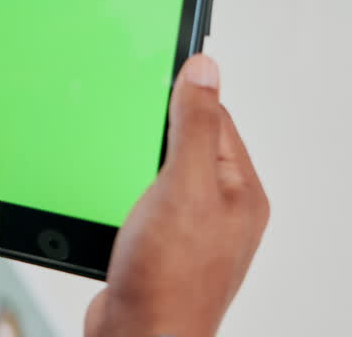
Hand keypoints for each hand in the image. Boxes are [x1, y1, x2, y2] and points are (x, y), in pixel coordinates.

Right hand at [85, 55, 267, 336]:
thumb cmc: (169, 281)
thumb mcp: (183, 185)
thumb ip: (194, 125)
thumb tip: (205, 70)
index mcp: (240, 191)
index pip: (215, 119)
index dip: (182, 96)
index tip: (151, 75)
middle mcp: (221, 210)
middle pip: (186, 143)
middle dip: (154, 132)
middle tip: (129, 124)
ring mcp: (189, 231)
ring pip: (160, 173)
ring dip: (135, 164)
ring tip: (121, 168)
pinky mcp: (159, 248)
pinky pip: (141, 202)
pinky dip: (123, 193)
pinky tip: (111, 200)